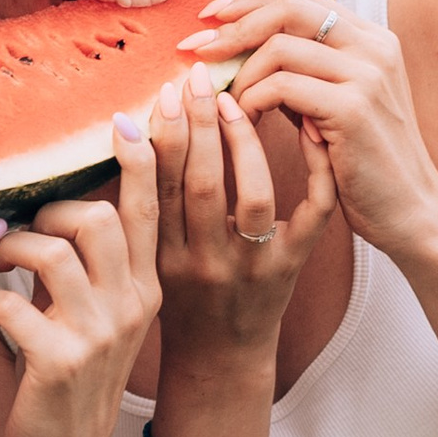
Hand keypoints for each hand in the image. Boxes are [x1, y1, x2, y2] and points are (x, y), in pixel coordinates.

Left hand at [0, 114, 163, 436]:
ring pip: (52, 253)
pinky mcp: (57, 360)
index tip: (128, 120)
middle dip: (51, 212)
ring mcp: (97, 335)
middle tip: (26, 229)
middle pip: (99, 220)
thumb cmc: (70, 374)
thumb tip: (64, 209)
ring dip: (13, 248)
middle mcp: (130, 306)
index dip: (142, 162)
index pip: (148, 211)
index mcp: (144, 290)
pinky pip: (12, 302)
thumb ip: (91, 267)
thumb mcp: (99, 318)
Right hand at [146, 57, 334, 355]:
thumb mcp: (142, 262)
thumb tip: (122, 128)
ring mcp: (251, 267)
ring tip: (234, 99)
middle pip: (199, 184)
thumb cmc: (177, 299)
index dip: (155, 138)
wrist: (220, 359)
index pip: (153, 190)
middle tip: (194, 77)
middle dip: (196, 124)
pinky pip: (313, 213)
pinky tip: (306, 128)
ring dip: (243, 140)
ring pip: (251, 194)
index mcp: (161, 260)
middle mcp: (204, 264)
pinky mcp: (292, 267)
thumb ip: (133, 207)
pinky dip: (315, 168)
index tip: (157, 93)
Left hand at [181, 0, 437, 255]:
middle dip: (234, 24)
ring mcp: (367, 75)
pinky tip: (244, 123)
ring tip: (225, 104)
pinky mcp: (353, 109)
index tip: (211, 18)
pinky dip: (251, 102)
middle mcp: (375, 47)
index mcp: (372, 39)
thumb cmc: (366, 166)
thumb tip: (240, 52)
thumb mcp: (333, 107)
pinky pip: (281, 88)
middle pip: (288, 8)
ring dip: (240, 74)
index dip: (251, 1)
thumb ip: (302, 76)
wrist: (411, 213)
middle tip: (196, 47)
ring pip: (278, 48)